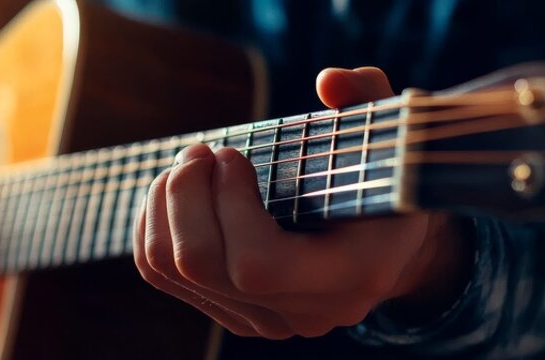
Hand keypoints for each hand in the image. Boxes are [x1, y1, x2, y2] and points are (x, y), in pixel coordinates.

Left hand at [133, 67, 464, 338]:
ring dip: (163, 203)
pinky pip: (162, 275)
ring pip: (173, 269)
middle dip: (185, 195)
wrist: (385, 244)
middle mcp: (305, 312)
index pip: (257, 265)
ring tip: (188, 165)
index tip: (231, 154)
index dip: (228, 204)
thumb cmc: (383, 178)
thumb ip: (370, 96)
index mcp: (351, 275)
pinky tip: (176, 191)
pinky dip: (153, 224)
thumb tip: (329, 82)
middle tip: (200, 151)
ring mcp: (266, 321)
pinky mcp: (235, 315)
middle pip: (202, 265)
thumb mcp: (391, 133)